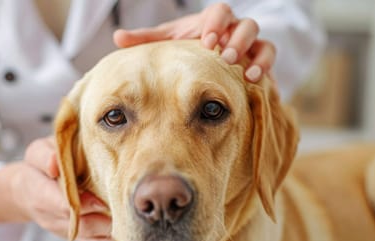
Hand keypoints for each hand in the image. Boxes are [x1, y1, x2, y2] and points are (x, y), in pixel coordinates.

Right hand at [0, 137, 119, 240]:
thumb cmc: (38, 166)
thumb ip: (44, 156)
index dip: (83, 204)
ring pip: (90, 238)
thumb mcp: (36, 153)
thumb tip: (54, 162)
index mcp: (40, 193)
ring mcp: (66, 229)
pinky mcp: (77, 235)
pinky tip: (130, 239)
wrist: (26, 189)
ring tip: (133, 226)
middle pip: (81, 225)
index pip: (61, 204)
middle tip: (127, 213)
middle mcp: (52, 216)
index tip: (101, 201)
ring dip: (112, 234)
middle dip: (104, 221)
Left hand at [113, 2, 274, 82]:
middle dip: (237, 40)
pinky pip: (270, 61)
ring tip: (245, 72)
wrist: (213, 65)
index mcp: (213, 22)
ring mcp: (251, 47)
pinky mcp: (261, 63)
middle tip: (224, 57)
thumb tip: (117, 38)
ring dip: (255, 56)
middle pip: (245, 26)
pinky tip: (256, 82)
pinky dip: (265, 69)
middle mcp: (235, 32)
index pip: (220, 12)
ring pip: (263, 42)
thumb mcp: (170, 43)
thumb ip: (147, 40)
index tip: (207, 41)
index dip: (217, 23)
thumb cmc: (188, 50)